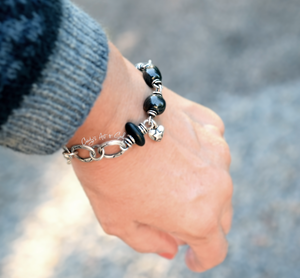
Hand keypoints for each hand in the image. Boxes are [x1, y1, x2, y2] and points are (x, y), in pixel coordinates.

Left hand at [68, 43, 232, 271]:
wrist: (108, 113)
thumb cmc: (108, 170)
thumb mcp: (118, 221)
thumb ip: (150, 242)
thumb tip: (171, 247)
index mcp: (199, 217)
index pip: (214, 250)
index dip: (202, 258)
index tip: (192, 257)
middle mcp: (218, 185)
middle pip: (220, 216)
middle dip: (201, 223)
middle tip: (174, 218)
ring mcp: (218, 150)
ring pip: (218, 181)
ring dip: (200, 186)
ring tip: (169, 178)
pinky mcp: (210, 123)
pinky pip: (213, 145)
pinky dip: (200, 153)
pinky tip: (179, 149)